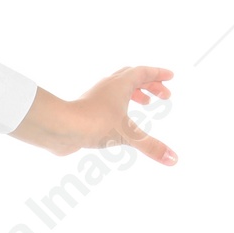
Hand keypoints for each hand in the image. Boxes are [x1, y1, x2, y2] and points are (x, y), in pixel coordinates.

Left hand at [10, 68, 175, 164]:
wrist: (59, 127)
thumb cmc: (94, 124)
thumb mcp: (128, 135)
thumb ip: (152, 147)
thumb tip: (174, 160)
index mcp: (120, 84)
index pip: (143, 72)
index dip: (158, 74)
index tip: (171, 77)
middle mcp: (107, 87)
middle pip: (132, 77)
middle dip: (151, 84)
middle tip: (165, 96)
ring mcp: (95, 98)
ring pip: (118, 88)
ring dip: (135, 93)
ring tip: (147, 103)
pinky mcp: (86, 110)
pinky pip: (107, 102)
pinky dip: (120, 105)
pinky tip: (122, 120)